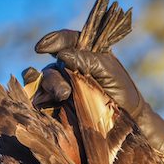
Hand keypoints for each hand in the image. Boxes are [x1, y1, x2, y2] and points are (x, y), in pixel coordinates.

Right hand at [35, 29, 163, 152]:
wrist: (126, 123)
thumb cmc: (122, 93)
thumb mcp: (109, 71)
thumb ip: (88, 59)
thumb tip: (62, 55)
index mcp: (84, 56)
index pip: (67, 41)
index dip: (54, 40)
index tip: (42, 48)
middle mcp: (70, 69)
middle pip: (52, 67)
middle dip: (53, 77)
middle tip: (64, 92)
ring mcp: (63, 88)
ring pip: (45, 82)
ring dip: (48, 88)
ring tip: (61, 98)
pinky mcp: (58, 106)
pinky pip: (40, 99)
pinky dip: (37, 98)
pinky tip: (40, 102)